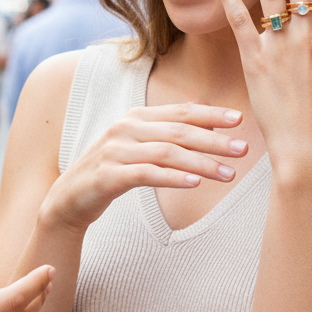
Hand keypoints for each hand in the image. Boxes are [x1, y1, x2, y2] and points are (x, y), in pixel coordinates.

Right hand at [43, 103, 246, 232]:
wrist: (68, 199)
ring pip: (167, 153)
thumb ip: (168, 131)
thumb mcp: (138, 146)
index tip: (240, 119)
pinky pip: (147, 175)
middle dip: (214, 140)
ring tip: (228, 174)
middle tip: (243, 149)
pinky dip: (173, 178)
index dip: (211, 114)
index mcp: (136, 117)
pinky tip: (194, 184)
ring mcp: (115, 151)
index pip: (180, 111)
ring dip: (201, 163)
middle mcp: (125, 128)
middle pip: (179, 131)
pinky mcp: (108, 176)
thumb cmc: (111, 171)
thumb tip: (207, 117)